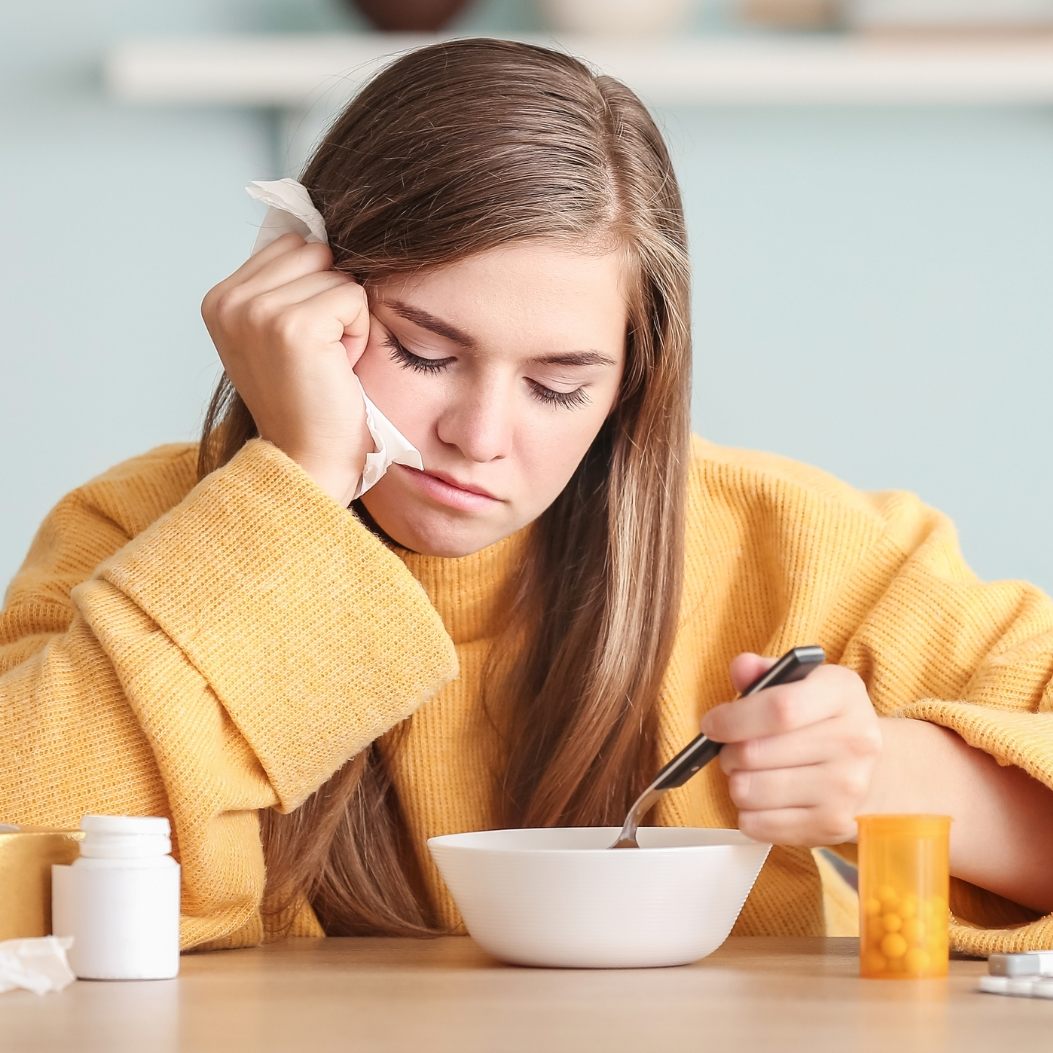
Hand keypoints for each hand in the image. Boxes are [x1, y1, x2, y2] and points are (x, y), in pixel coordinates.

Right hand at [200, 232, 372, 505]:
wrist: (307, 464)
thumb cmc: (308, 405)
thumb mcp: (281, 336)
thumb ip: (286, 283)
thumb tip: (321, 225)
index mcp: (221, 298)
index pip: (292, 246)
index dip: (314, 291)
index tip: (303, 346)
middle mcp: (230, 300)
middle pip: (316, 250)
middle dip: (332, 299)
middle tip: (319, 356)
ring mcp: (257, 310)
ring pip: (337, 271)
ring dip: (346, 317)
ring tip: (327, 363)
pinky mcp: (293, 325)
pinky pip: (353, 297)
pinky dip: (357, 333)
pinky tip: (337, 369)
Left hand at [700, 653, 882, 845]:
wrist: (874, 771)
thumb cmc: (823, 722)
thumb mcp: (803, 683)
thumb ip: (766, 672)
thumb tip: (741, 667)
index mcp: (843, 694)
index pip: (779, 709)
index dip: (734, 718)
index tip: (712, 724)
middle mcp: (854, 742)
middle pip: (756, 753)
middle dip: (728, 752)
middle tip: (731, 750)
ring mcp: (846, 789)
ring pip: (750, 790)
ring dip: (736, 782)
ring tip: (750, 773)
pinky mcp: (833, 826)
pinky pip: (758, 824)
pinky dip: (748, 813)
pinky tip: (765, 799)